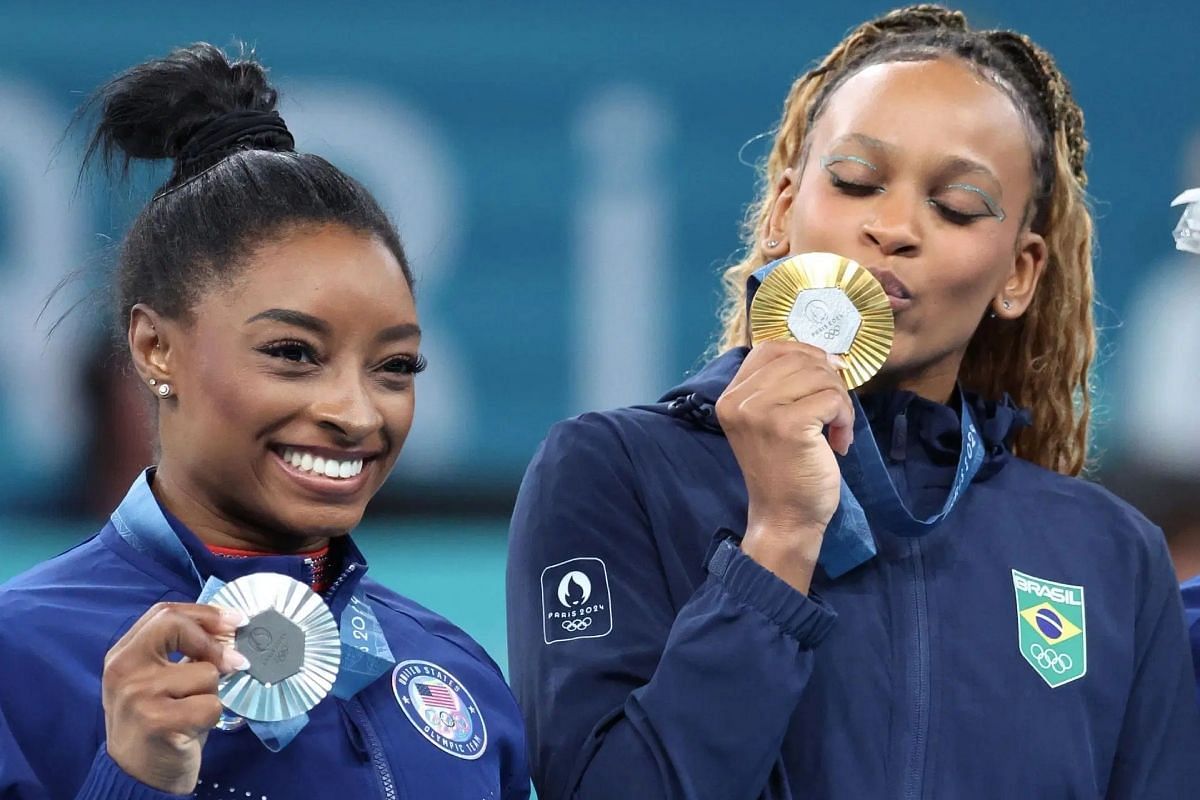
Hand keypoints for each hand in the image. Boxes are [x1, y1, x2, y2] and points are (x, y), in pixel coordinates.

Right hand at [101, 603, 248, 793]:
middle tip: (234, 662)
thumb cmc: (158, 723)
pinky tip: (193, 729)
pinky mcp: (157, 721)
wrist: (136, 777)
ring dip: (211, 693)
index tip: (236, 620)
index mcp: (123, 655)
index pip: (164, 613)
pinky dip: (212, 717)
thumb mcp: (160, 680)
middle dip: (213, 642)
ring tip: (192, 711)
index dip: (205, 613)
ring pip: (204, 672)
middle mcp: (123, 670)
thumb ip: (184, 652)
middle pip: (176, 626)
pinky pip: (210, 705)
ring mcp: (137, 695)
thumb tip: (231, 629)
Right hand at [716, 341, 853, 591]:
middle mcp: (738, 401)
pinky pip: (832, 399)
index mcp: (730, 396)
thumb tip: (828, 355)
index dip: (805, 353)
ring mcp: (760, 412)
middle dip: (828, 380)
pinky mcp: (788, 426)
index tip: (825, 377)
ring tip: (836, 429)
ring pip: (819, 376)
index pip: (770, 348)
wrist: (784, 517)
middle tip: (835, 411)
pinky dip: (845, 418)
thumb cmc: (783, 469)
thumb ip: (782, 385)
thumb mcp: (771, 419)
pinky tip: (838, 441)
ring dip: (840, 401)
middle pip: (799, 359)